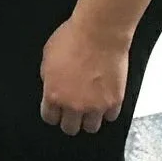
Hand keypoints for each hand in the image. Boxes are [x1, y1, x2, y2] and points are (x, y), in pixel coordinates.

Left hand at [39, 16, 128, 135]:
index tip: (56, 110)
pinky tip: (104, 98)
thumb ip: (48, 77)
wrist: (99, 32)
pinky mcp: (113, 103)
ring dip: (89, 118)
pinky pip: (109, 117)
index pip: (49, 118)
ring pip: (91, 128)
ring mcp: (95, 106)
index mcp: (53, 93)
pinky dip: (107, 110)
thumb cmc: (72, 38)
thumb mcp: (48, 55)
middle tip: (73, 109)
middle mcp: (73, 104)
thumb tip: (51, 86)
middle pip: (69, 128)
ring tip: (90, 106)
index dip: (52, 113)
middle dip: (70, 119)